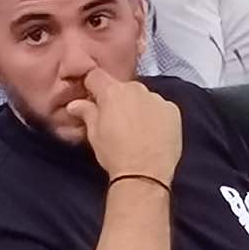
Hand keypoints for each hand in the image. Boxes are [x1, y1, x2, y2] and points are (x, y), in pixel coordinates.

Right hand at [65, 68, 181, 183]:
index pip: (96, 76)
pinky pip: (160, 108)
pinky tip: (153, 132)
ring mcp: (158, 99)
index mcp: (113, 92)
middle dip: (117, 99)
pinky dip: (156, 115)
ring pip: (143, 97)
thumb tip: (75, 104)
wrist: (145, 173)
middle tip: (115, 120)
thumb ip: (86, 112)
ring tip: (136, 129)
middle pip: (122, 88)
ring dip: (138, 107)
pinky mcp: (173, 111)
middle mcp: (137, 89)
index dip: (92, 86)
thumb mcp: (94, 134)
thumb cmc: (114, 153)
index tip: (92, 98)